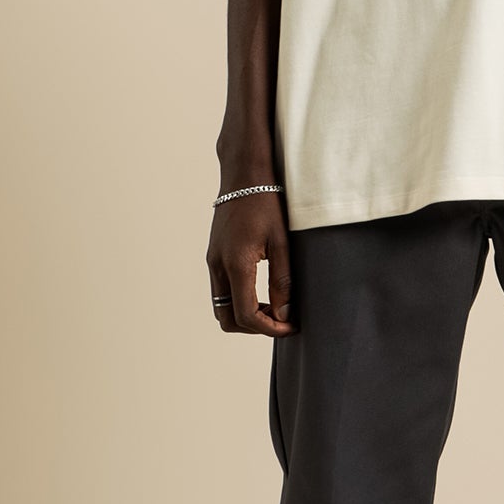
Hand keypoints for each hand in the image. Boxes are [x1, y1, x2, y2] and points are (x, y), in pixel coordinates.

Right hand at [207, 193, 295, 336]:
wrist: (244, 174)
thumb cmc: (266, 202)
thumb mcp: (282, 242)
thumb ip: (282, 281)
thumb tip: (284, 315)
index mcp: (235, 263)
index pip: (246, 315)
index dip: (269, 328)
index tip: (291, 327)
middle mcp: (217, 266)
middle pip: (227, 318)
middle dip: (255, 327)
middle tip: (281, 320)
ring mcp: (212, 261)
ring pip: (221, 306)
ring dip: (245, 315)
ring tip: (274, 306)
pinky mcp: (213, 256)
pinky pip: (221, 291)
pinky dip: (239, 301)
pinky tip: (261, 292)